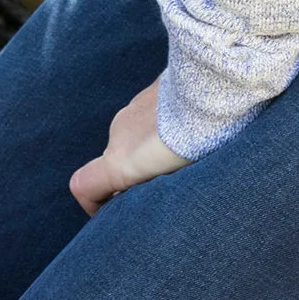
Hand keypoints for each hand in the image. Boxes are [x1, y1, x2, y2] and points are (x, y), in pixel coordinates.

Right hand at [69, 77, 191, 215]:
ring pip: (136, 136)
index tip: (112, 211)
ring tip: (192, 152)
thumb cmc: (199, 142)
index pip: (83, 185)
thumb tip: (147, 200)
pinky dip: (165, 126)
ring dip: (154, 147)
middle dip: (137, 173)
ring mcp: (134, 107)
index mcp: (120, 161)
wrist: (215, 89)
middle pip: (116, 160)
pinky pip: (153, 115)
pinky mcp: (153, 89)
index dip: (93, 202)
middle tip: (173, 181)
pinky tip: (196, 127)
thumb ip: (153, 190)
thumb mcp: (176, 180)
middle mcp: (118, 133)